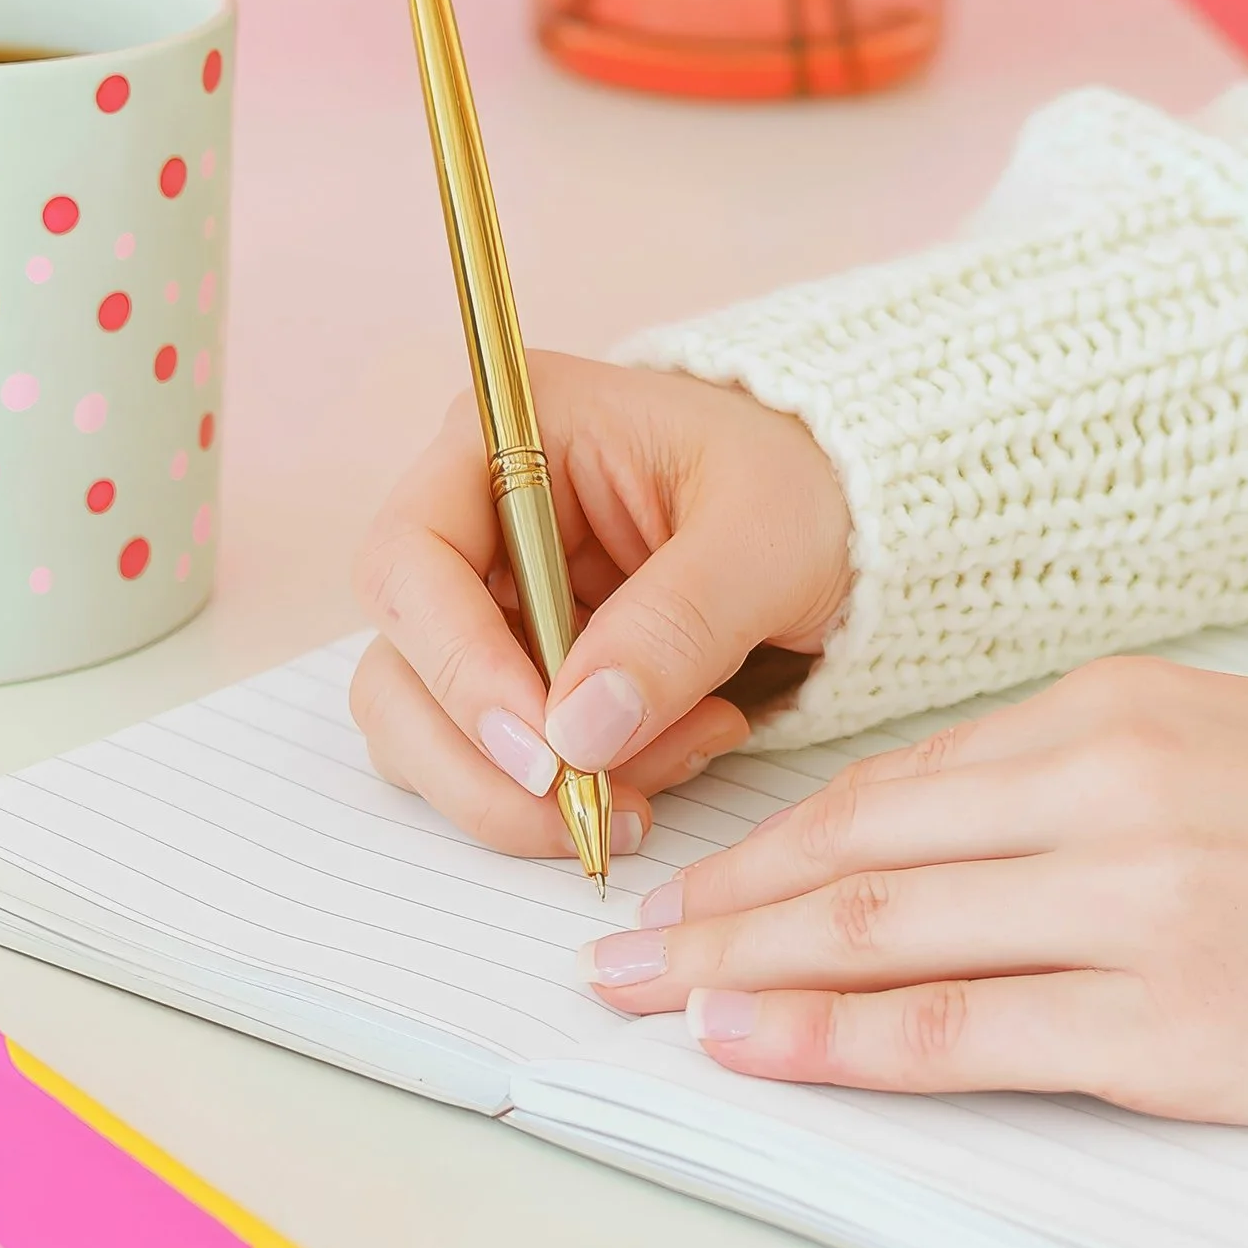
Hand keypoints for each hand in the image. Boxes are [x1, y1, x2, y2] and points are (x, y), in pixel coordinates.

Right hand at [351, 355, 852, 859]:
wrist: (849, 520)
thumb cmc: (807, 488)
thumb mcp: (768, 539)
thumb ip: (677, 625)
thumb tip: (579, 733)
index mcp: (507, 435)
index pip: (411, 559)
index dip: (457, 666)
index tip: (545, 752)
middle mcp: (470, 517)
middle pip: (398, 665)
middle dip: (488, 763)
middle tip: (594, 812)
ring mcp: (485, 602)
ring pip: (428, 733)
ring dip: (532, 791)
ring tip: (665, 775)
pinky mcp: (516, 672)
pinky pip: (498, 762)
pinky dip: (574, 789)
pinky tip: (673, 757)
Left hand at [580, 657, 1247, 1127]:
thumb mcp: (1241, 753)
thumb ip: (1095, 787)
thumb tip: (953, 851)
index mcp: (1121, 711)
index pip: (900, 783)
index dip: (777, 842)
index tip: (694, 879)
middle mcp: (1107, 791)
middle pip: (860, 852)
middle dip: (719, 904)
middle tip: (610, 948)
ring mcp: (1134, 909)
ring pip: (883, 934)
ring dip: (742, 968)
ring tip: (646, 1001)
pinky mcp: (1173, 1028)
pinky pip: (965, 1035)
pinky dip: (838, 1041)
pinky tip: (753, 1047)